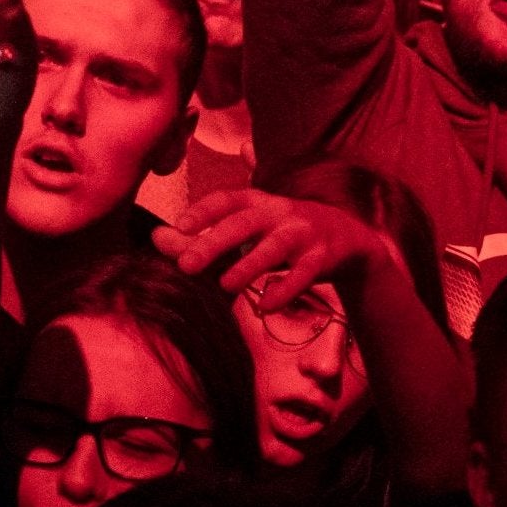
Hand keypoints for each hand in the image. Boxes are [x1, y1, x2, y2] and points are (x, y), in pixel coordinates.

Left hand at [152, 188, 386, 308]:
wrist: (350, 238)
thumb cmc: (283, 231)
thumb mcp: (248, 225)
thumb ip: (203, 232)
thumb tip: (156, 237)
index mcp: (257, 201)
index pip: (226, 199)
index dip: (203, 210)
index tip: (179, 225)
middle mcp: (279, 212)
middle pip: (242, 224)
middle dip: (214, 243)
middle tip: (187, 265)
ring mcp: (302, 234)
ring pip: (273, 249)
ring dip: (248, 266)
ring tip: (226, 285)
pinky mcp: (322, 258)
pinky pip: (303, 275)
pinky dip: (285, 291)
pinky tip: (266, 307)